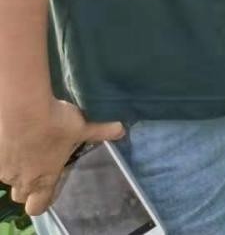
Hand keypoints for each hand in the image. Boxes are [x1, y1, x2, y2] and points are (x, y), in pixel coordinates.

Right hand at [0, 98, 124, 215]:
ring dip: (18, 169)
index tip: (50, 189)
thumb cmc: (56, 122)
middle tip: (41, 167)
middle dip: (29, 186)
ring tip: (31, 148)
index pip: (38, 207)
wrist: (24, 108)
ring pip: (8, 178)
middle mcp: (21, 180)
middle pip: (20, 195)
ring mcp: (4, 169)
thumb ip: (101, 131)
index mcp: (44, 178)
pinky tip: (18, 140)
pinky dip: (7, 156)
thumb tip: (121, 130)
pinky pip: (0, 164)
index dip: (43, 201)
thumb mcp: (82, 126)